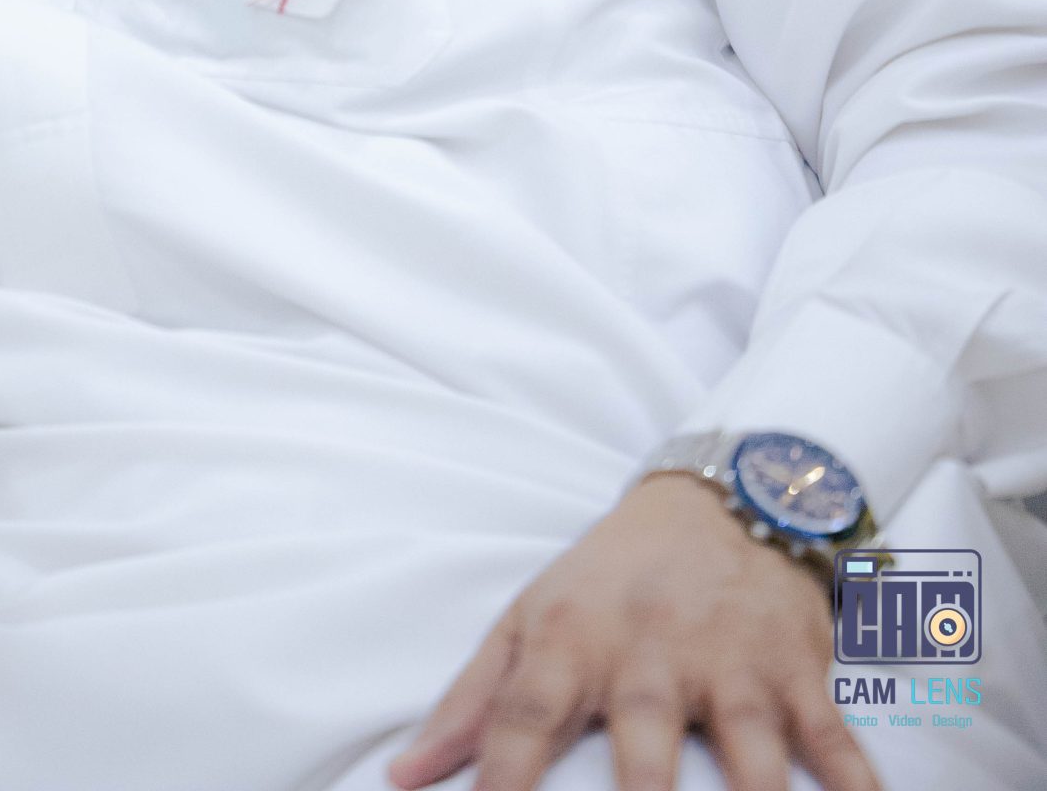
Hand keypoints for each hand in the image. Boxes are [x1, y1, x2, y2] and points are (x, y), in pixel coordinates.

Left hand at [388, 472, 880, 790]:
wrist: (720, 496)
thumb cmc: (610, 578)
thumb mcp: (531, 618)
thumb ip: (472, 703)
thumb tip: (404, 777)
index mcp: (574, 639)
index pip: (524, 718)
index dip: (502, 780)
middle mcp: (651, 652)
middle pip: (642, 742)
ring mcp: (731, 663)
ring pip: (749, 749)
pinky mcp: (795, 670)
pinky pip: (832, 738)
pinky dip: (854, 784)